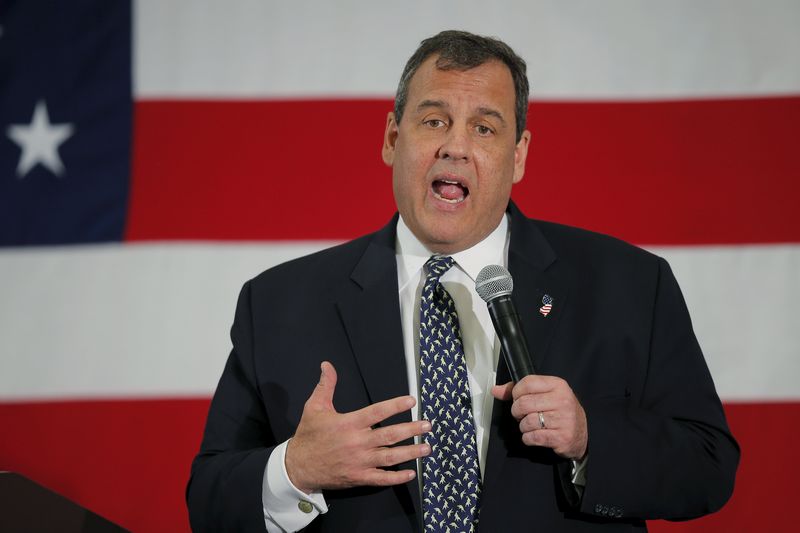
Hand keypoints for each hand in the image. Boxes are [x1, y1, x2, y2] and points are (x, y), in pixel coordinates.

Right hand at [285, 361, 431, 492]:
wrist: (298, 466)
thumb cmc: (308, 435)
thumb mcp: (314, 407)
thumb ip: (325, 385)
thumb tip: (327, 365)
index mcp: (348, 423)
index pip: (377, 412)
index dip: (395, 406)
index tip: (411, 401)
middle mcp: (357, 443)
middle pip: (390, 435)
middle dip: (411, 430)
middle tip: (427, 425)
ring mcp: (360, 462)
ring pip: (390, 457)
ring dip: (410, 452)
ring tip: (426, 447)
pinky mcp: (359, 477)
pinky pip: (381, 478)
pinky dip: (397, 477)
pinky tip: (411, 473)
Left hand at [492, 375, 587, 459]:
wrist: (582, 434)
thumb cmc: (560, 411)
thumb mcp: (545, 394)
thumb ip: (519, 390)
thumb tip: (496, 390)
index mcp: (557, 385)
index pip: (526, 383)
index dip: (516, 392)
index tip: (518, 398)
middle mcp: (562, 400)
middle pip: (523, 404)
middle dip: (517, 412)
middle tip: (522, 415)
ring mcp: (563, 419)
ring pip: (526, 422)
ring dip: (523, 427)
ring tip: (531, 425)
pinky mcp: (561, 437)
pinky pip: (532, 437)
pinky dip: (528, 438)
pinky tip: (535, 435)